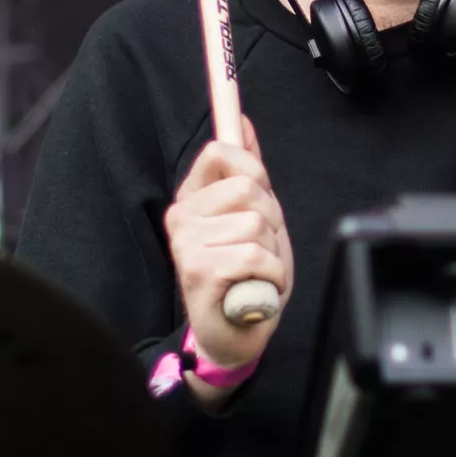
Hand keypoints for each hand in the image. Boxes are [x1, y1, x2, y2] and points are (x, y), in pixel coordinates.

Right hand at [164, 116, 292, 378]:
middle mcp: (182, 217)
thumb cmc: (244, 275)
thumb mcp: (252, 215)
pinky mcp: (199, 269)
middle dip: (272, 220)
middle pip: (248, 188)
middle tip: (261, 248)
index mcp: (192, 198)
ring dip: (273, 253)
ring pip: (257, 224)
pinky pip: (257, 255)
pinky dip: (272, 275)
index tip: (262, 194)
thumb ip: (245, 170)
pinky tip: (256, 288)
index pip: (220, 152)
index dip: (253, 168)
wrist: (232, 334)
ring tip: (257, 272)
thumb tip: (241, 122)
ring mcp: (187, 243)